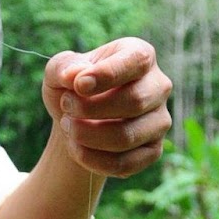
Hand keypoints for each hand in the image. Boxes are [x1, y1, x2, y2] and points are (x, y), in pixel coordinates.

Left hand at [42, 38, 172, 178]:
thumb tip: (74, 75)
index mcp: (139, 55)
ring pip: (128, 136)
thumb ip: (64, 68)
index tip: (78, 85)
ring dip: (88, 136)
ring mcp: (159, 120)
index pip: (137, 61)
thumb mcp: (59, 71)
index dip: (107, 74)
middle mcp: (158, 86)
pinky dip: (93, 159)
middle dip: (91, 108)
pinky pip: (126, 163)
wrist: (75, 120)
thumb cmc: (71, 88)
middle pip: (135, 101)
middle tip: (66, 107)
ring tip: (68, 127)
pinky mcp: (152, 151)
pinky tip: (76, 148)